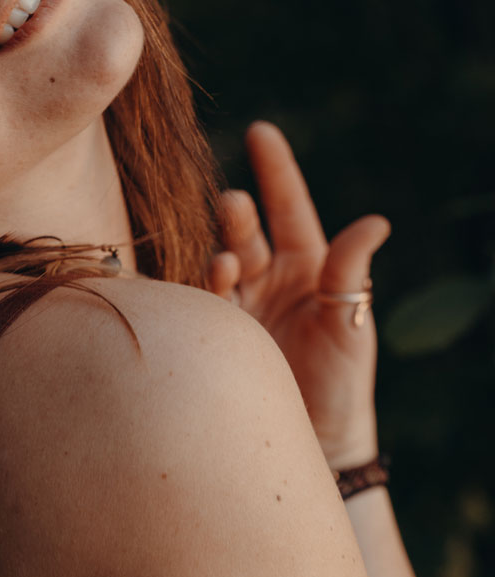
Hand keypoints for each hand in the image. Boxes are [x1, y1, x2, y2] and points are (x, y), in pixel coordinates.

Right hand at [207, 121, 389, 470]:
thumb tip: (376, 222)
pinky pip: (200, 302)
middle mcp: (269, 279)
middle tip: (234, 203)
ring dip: (223, 253)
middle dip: (238, 212)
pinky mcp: (215, 335)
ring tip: (229, 262)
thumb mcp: (352, 325)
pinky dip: (202, 289)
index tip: (260, 130)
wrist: (315, 445)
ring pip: (220, 260)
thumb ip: (349, 273)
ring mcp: (239, 305)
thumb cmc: (342, 384)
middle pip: (246, 229)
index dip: (276, 170)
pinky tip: (212, 286)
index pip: (289, 207)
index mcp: (309, 267)